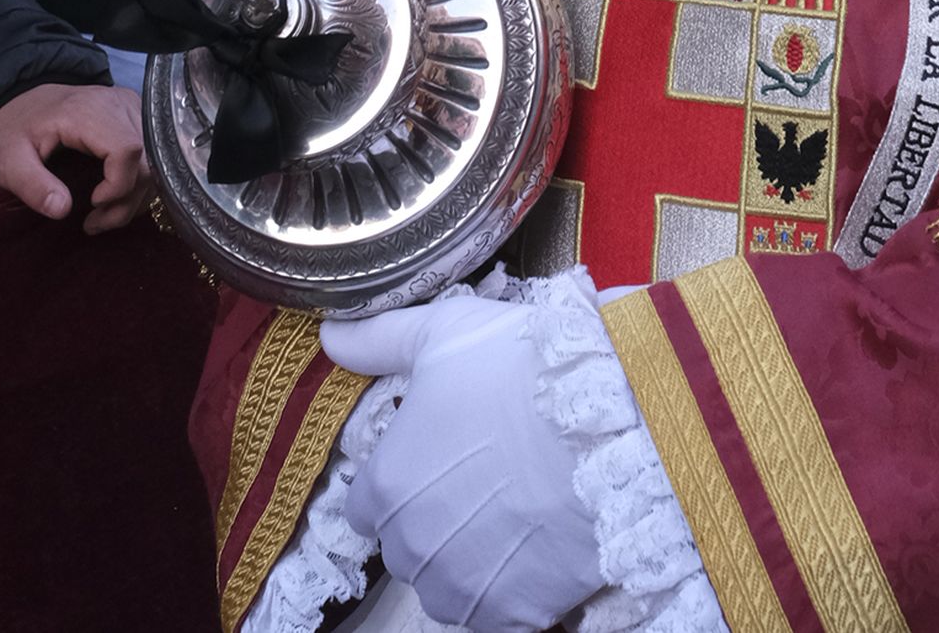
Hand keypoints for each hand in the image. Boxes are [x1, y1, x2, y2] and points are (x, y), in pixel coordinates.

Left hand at [0, 82, 149, 233]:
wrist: (17, 101)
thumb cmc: (12, 130)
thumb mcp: (7, 161)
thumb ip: (32, 186)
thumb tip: (63, 211)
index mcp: (89, 111)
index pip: (127, 149)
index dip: (118, 186)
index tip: (91, 206)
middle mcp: (119, 104)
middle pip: (147, 159)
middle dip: (126, 200)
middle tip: (93, 223)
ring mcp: (131, 108)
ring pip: (154, 161)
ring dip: (133, 196)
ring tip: (100, 216)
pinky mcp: (135, 116)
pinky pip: (151, 155)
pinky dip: (136, 183)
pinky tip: (111, 198)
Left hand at [322, 289, 603, 632]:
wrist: (609, 422)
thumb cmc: (517, 370)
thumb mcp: (443, 334)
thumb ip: (378, 341)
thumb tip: (329, 337)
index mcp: (384, 487)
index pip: (366, 503)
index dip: (403, 477)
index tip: (440, 456)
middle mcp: (410, 548)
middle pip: (407, 544)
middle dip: (435, 517)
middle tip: (486, 476)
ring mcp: (461, 588)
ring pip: (448, 583)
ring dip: (469, 556)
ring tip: (515, 509)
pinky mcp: (511, 616)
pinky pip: (496, 609)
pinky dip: (510, 585)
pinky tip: (537, 541)